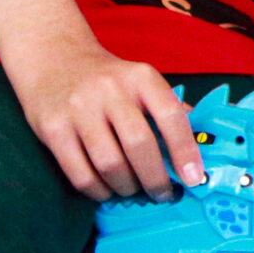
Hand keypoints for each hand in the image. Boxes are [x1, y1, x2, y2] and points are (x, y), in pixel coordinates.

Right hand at [7, 38, 206, 200]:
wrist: (52, 59)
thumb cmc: (108, 79)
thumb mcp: (141, 81)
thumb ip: (169, 109)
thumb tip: (201, 144)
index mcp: (140, 78)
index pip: (170, 116)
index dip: (185, 151)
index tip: (194, 179)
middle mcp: (109, 90)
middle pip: (139, 146)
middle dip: (156, 179)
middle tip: (163, 194)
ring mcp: (78, 109)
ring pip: (110, 165)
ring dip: (127, 187)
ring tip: (133, 189)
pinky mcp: (52, 129)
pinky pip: (80, 174)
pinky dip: (98, 191)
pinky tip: (107, 190)